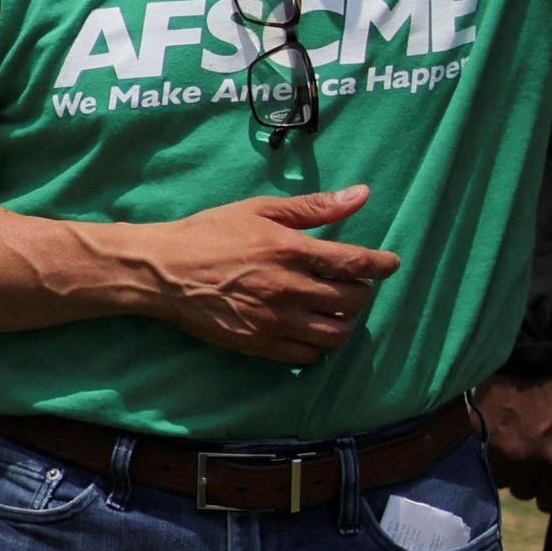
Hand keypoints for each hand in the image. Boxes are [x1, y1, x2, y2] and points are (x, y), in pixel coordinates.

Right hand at [132, 184, 397, 363]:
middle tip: (350, 284)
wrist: (162, 271)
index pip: (355, 263)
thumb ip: (314, 207)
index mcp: (289, 250)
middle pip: (352, 300)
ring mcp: (272, 320)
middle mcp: (286, 288)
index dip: (381, 265)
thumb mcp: (259, 210)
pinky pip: (307, 355)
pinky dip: (317, 344)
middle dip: (361, 292)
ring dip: (343, 321)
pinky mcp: (257, 344)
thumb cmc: (209, 234)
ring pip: (335, 333)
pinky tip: (308, 328)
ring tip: (333, 309)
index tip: (389, 263)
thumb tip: (362, 195)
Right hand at [476, 369, 551, 506]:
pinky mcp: (479, 432)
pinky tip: (502, 438)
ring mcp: (498, 447)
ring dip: (510, 471)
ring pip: (500, 477)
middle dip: (532, 482)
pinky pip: (484, 455)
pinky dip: (493, 452)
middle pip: (524, 491)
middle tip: (536, 466)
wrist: (536, 355)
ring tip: (517, 454)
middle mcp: (525, 460)